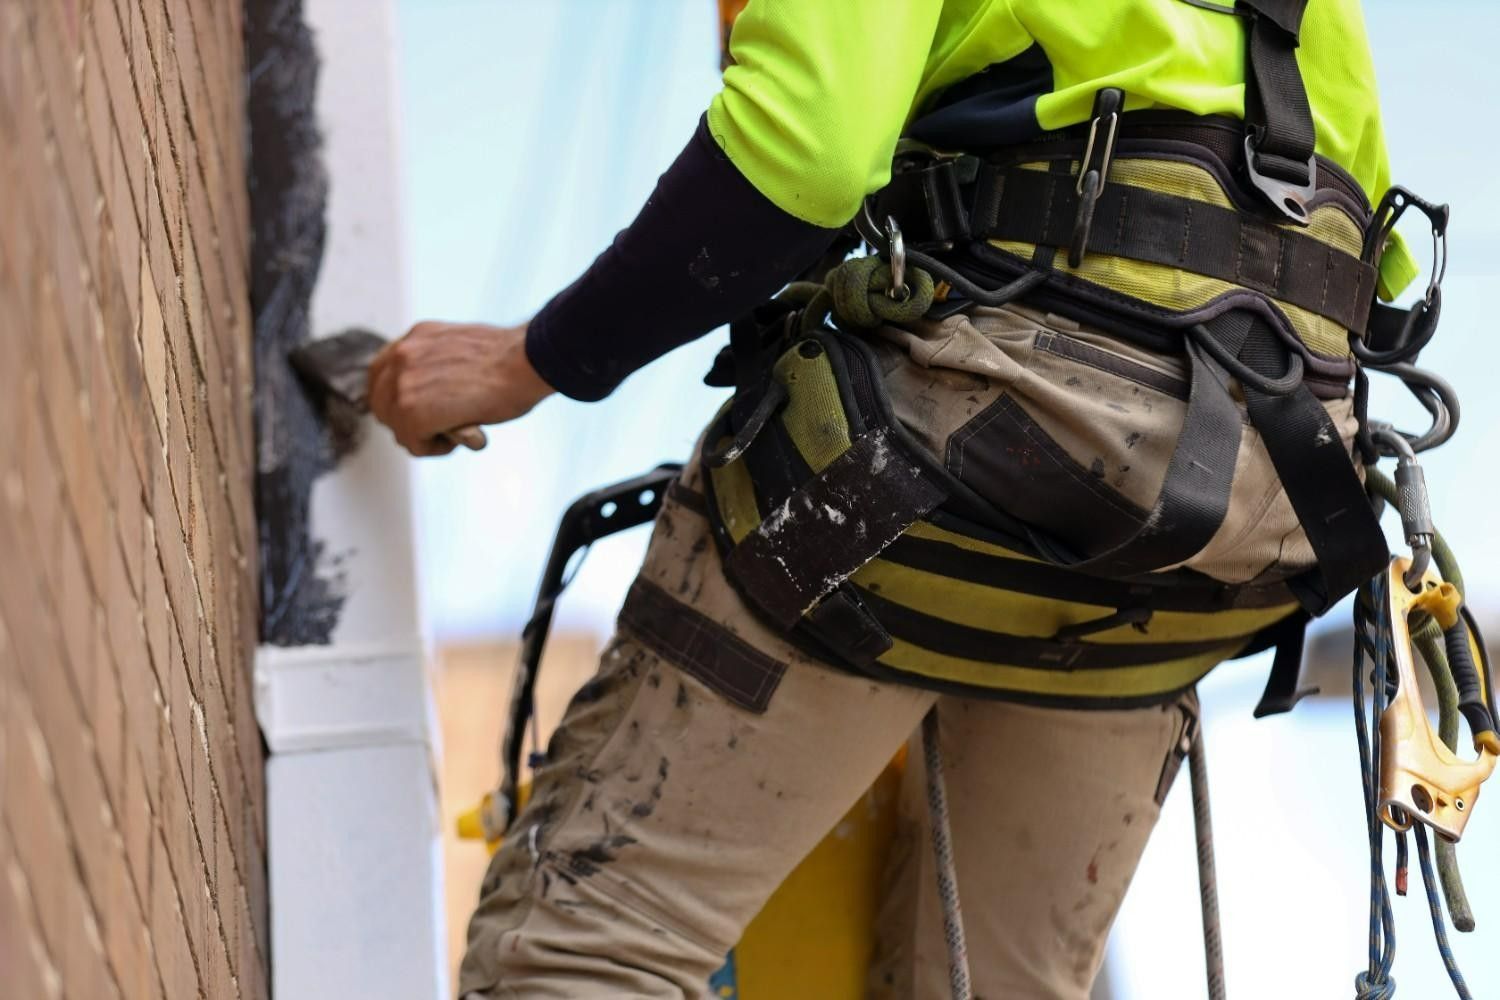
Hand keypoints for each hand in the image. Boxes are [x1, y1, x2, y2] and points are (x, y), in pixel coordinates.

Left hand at [368, 321, 554, 455]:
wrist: (528, 362)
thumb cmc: (512, 359)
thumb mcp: (462, 348)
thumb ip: (439, 365)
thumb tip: (435, 390)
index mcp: (416, 338)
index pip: (380, 372)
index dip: (394, 396)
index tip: (412, 409)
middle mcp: (403, 356)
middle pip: (380, 403)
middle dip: (406, 421)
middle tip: (437, 428)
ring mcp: (404, 384)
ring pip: (396, 427)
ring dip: (422, 436)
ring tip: (454, 432)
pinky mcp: (414, 412)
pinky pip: (413, 443)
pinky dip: (435, 448)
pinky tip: (460, 437)